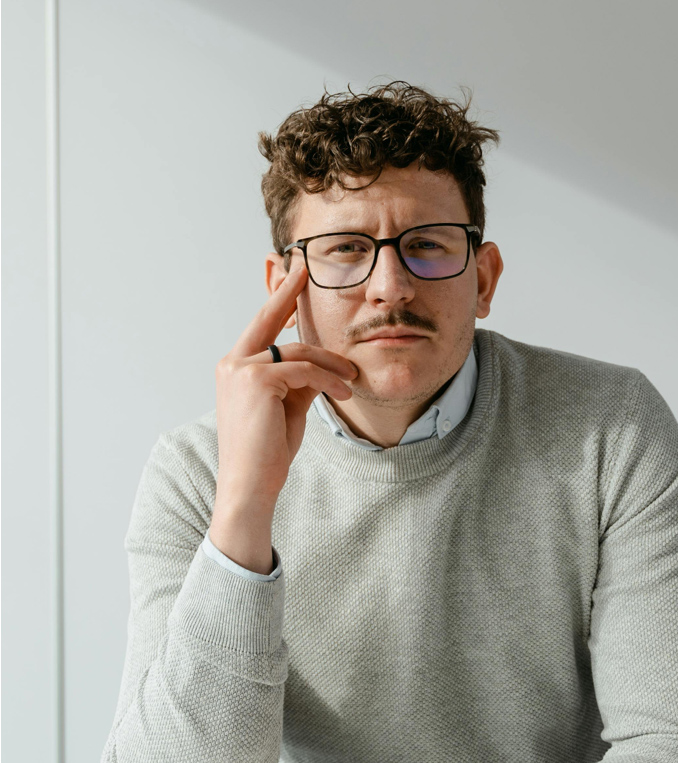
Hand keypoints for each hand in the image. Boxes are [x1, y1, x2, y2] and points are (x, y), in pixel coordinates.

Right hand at [213, 265, 357, 512]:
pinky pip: (304, 369)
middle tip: (306, 270)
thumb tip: (323, 364)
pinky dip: (328, 379)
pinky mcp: (257, 380)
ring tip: (352, 379)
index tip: (294, 280)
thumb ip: (299, 381)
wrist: (250, 485)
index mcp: (234, 368)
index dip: (278, 302)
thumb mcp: (287, 407)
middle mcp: (232, 363)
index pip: (260, 328)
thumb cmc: (268, 452)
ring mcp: (241, 369)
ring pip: (298, 351)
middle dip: (289, 291)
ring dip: (331, 364)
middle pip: (268, 318)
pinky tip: (343, 393)